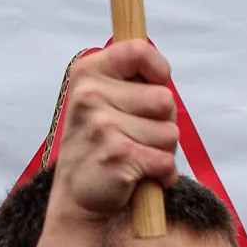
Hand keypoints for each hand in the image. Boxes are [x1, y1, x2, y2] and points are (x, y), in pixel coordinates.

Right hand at [49, 40, 178, 227]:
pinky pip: (166, 161)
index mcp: (86, 74)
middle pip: (164, 99)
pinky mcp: (116, 155)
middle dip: (162, 123)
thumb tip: (161, 72)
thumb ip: (131, 81)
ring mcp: (100, 125)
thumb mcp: (104, 101)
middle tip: (135, 136)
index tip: (153, 86)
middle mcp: (88, 95)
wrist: (77, 196)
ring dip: (161, 151)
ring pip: (170, 133)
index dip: (158, 69)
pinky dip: (161, 175)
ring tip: (134, 156)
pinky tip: (139, 176)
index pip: (137, 50)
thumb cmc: (102, 144)